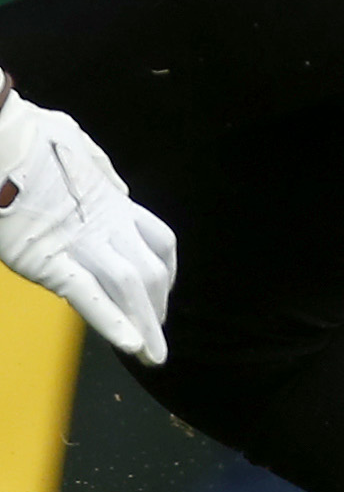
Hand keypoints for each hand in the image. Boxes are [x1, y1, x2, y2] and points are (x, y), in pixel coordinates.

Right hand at [0, 78, 172, 361]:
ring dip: (146, 325)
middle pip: (152, 271)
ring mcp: (81, 241)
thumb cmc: (27, 136)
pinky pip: (89, 295)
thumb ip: (97, 172)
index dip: (167, 270)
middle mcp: (107, 223)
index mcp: (113, 201)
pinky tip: (130, 344)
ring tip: (153, 355)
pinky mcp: (49, 258)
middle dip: (158, 307)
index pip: (158, 241)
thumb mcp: (76, 146)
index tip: (164, 289)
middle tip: (158, 338)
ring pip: (130, 287)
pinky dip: (112, 321)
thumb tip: (113, 187)